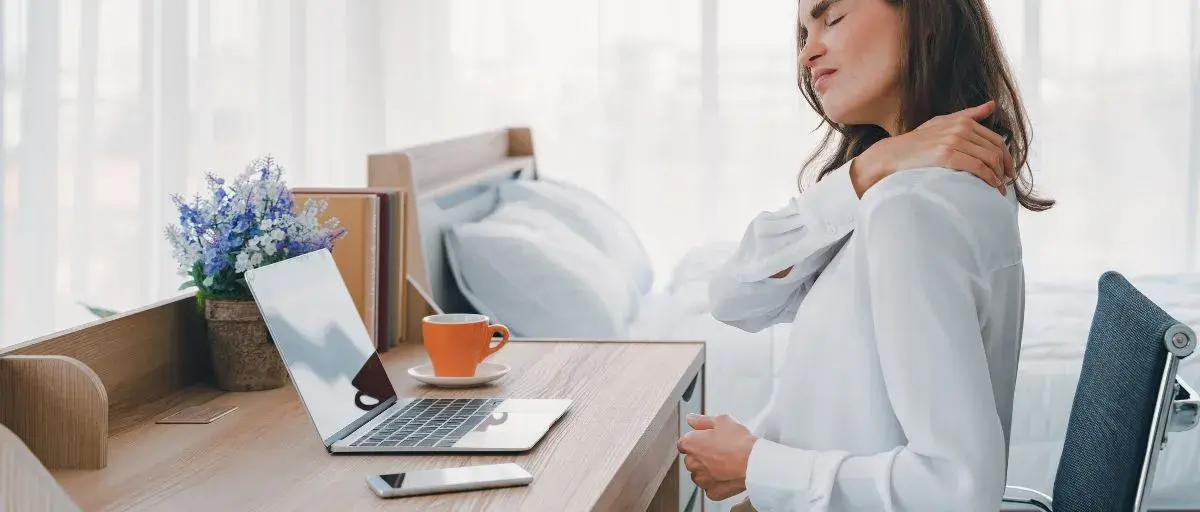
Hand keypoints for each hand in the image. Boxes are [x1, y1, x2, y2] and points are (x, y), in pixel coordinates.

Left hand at [677, 414, 757, 500]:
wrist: (754, 463)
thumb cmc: (739, 443)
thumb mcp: (722, 421)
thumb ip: (702, 421)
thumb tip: (691, 419)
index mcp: (691, 444)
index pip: (684, 443)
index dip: (696, 441)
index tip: (706, 440)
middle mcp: (692, 462)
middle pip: (691, 459)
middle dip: (702, 455)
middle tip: (720, 449)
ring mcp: (701, 479)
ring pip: (700, 474)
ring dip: (708, 470)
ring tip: (725, 462)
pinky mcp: (712, 491)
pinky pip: (710, 486)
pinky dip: (717, 482)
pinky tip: (727, 474)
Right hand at [851, 100, 1012, 196]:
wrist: (891, 155)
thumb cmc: (916, 143)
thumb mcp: (941, 123)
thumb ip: (968, 114)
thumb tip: (992, 104)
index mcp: (962, 121)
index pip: (996, 140)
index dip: (1007, 157)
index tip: (1008, 171)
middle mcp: (960, 128)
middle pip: (995, 150)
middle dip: (1004, 168)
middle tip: (1005, 183)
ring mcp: (953, 141)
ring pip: (989, 160)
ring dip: (997, 177)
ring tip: (998, 190)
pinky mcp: (946, 155)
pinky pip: (977, 168)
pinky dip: (987, 179)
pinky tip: (989, 188)